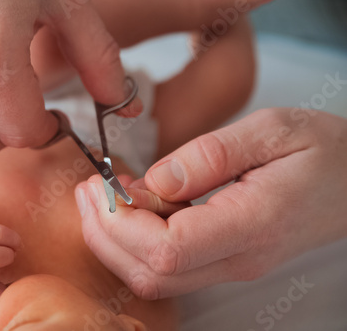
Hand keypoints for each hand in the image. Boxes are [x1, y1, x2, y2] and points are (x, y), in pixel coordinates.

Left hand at [75, 108, 346, 298]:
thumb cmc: (322, 151)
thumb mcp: (271, 130)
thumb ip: (211, 155)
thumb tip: (154, 179)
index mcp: (253, 224)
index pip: (170, 250)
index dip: (123, 224)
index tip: (103, 187)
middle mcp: (238, 257)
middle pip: (151, 273)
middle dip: (104, 234)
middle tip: (87, 189)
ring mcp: (230, 264)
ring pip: (153, 278)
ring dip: (114, 240)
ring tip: (99, 194)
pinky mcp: (222, 259)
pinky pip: (166, 266)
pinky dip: (133, 240)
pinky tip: (129, 204)